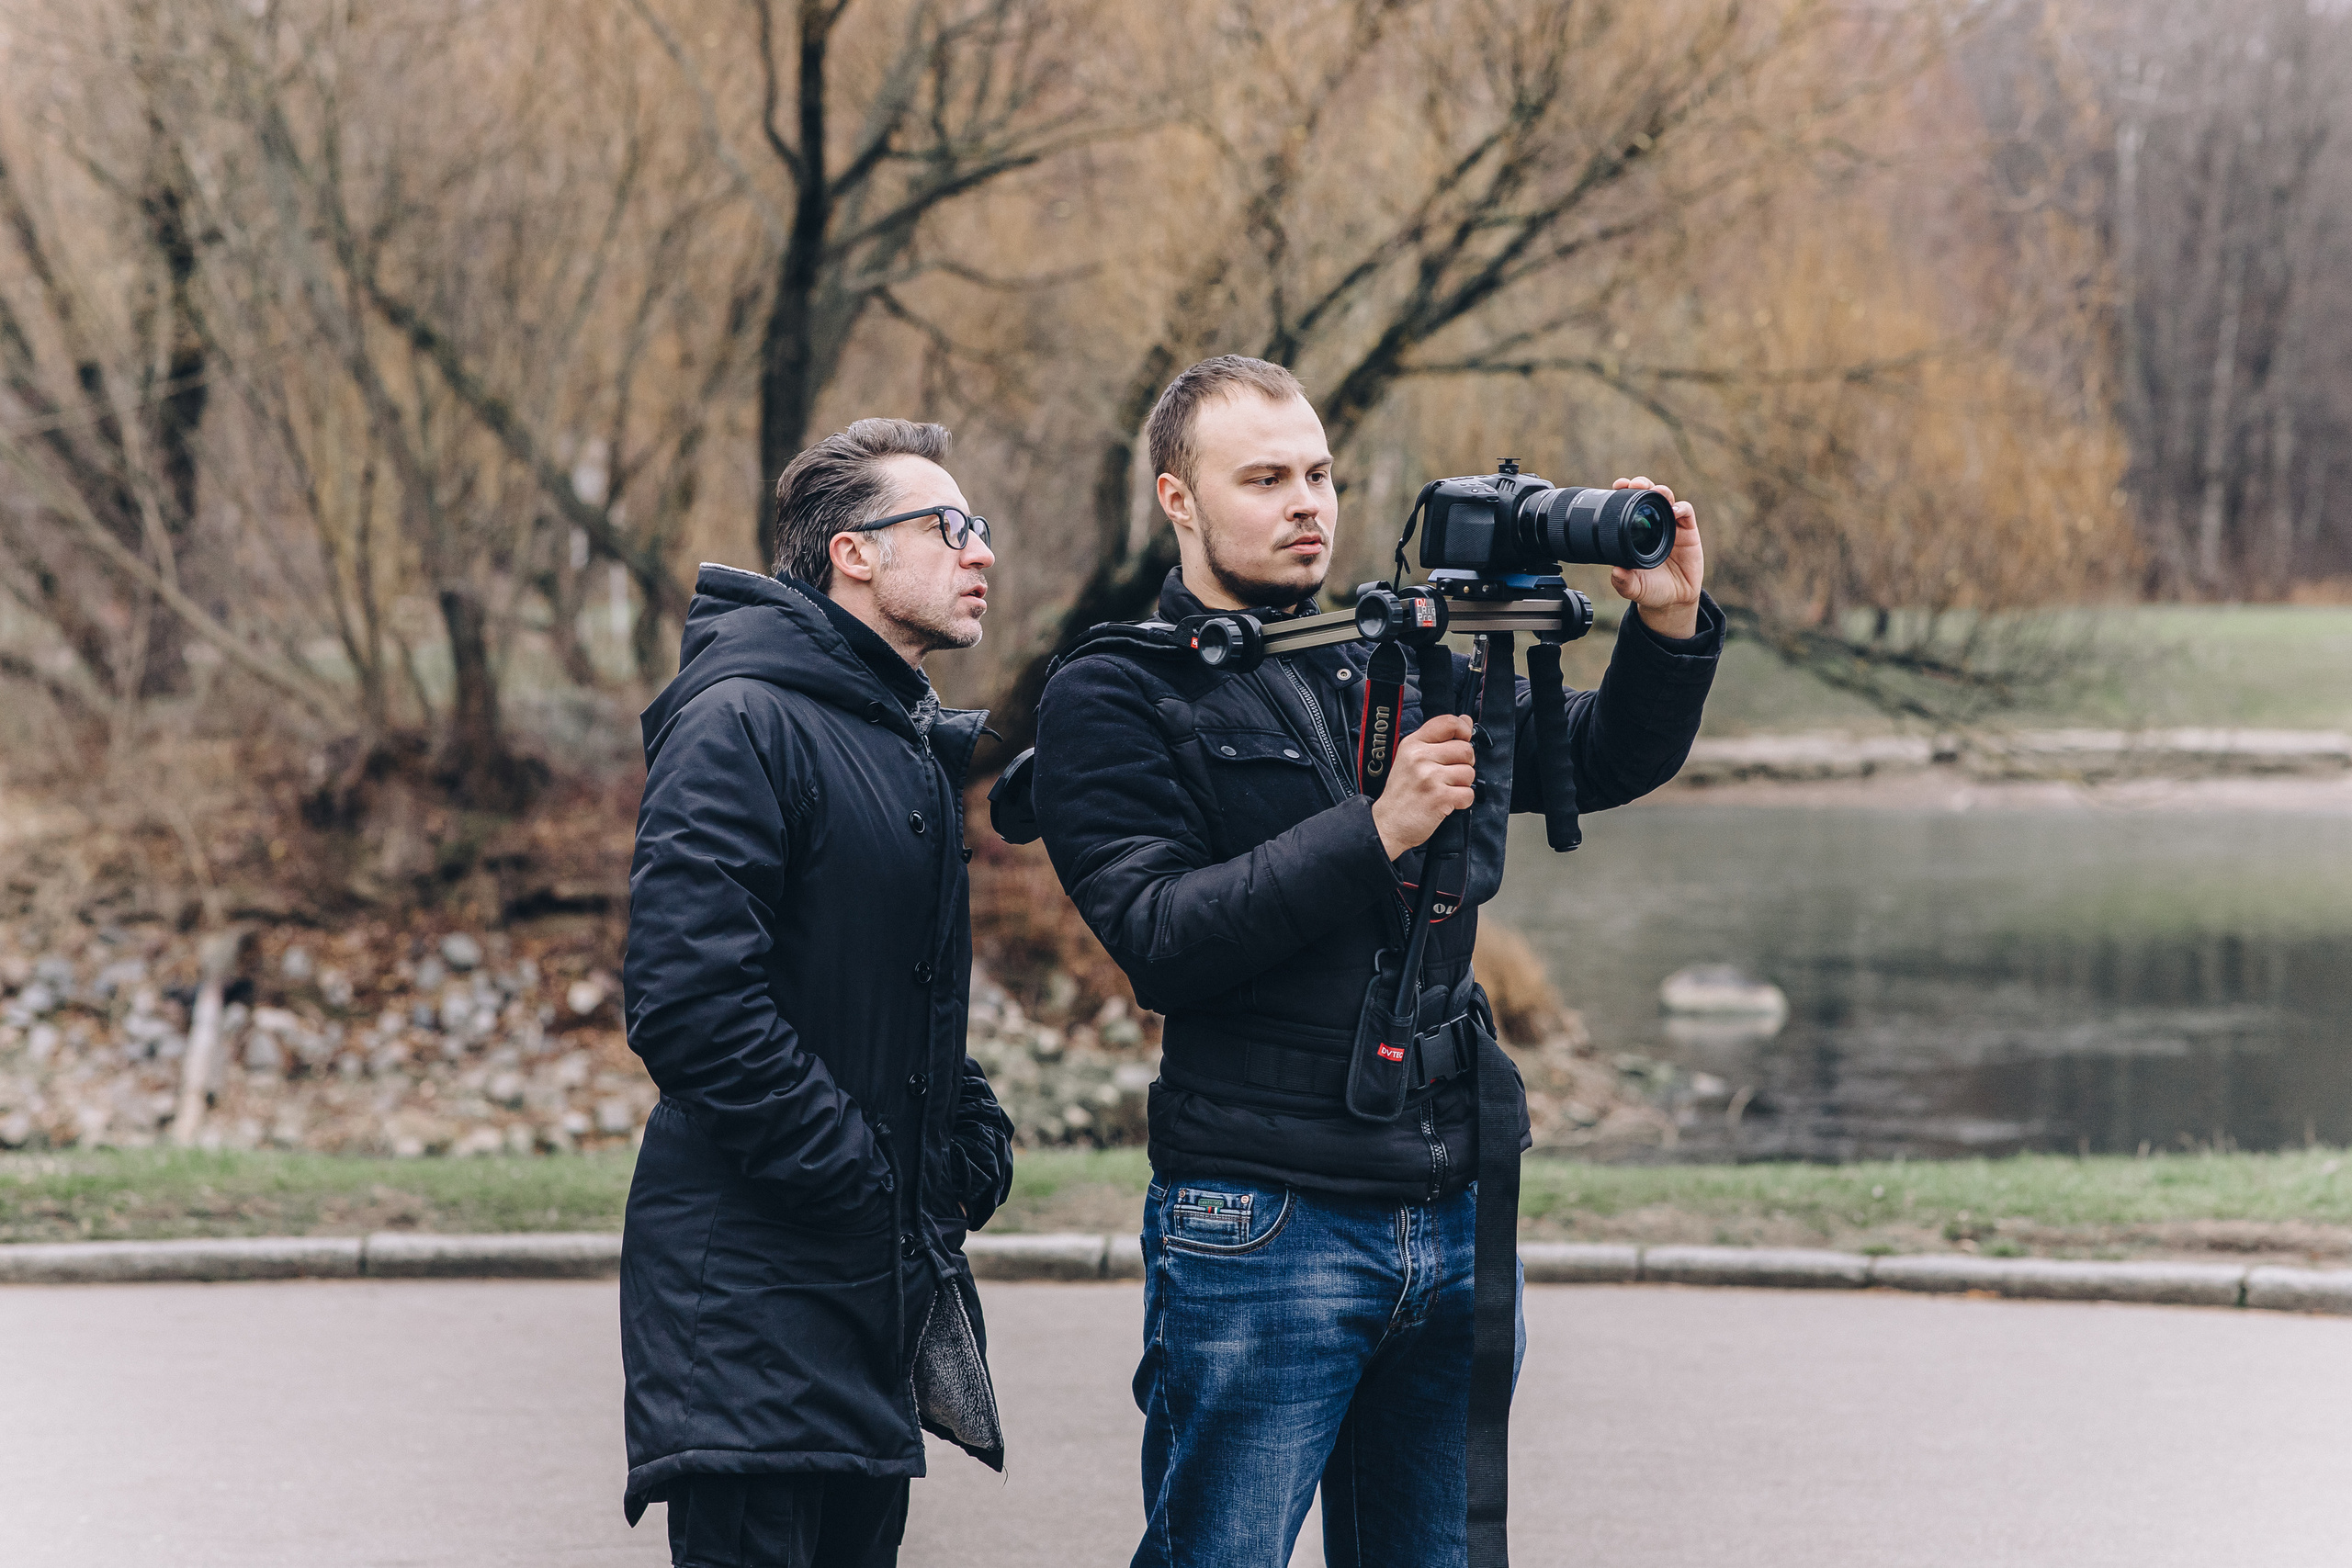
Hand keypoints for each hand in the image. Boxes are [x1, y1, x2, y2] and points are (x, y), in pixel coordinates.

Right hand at [1371, 714, 1475, 859]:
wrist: (1387, 824)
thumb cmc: (1401, 793)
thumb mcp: (1410, 758)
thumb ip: (1437, 738)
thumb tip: (1466, 720)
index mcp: (1412, 743)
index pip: (1449, 723)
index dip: (1464, 730)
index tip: (1464, 739)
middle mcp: (1420, 757)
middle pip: (1465, 749)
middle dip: (1463, 763)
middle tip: (1448, 774)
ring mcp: (1430, 777)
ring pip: (1469, 772)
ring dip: (1462, 784)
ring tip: (1444, 789)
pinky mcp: (1440, 797)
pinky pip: (1468, 794)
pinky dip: (1461, 801)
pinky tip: (1446, 802)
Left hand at [1606, 476, 1703, 640]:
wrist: (1673, 601)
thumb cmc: (1650, 590)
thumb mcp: (1634, 588)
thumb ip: (1624, 582)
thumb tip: (1616, 572)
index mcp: (1635, 532)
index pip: (1629, 505)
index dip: (1624, 493)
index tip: (1617, 485)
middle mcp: (1653, 525)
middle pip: (1648, 496)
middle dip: (1642, 485)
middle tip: (1634, 483)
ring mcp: (1672, 526)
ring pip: (1667, 500)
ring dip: (1661, 491)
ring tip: (1655, 490)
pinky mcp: (1689, 532)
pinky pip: (1686, 513)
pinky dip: (1681, 508)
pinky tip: (1674, 510)